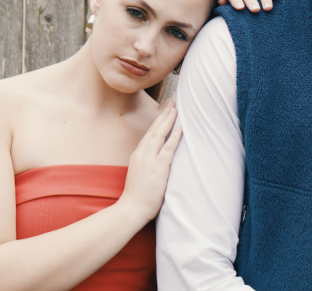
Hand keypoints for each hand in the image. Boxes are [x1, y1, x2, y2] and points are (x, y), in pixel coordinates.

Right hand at [117, 100, 182, 224]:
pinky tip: (180, 128)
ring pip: (159, 135)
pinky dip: (174, 137)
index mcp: (138, 155)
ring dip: (169, 121)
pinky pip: (167, 149)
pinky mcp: (157, 168)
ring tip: (176, 109)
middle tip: (173, 102)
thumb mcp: (140, 174)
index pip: (149, 133)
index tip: (166, 109)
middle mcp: (142, 154)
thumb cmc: (138, 195)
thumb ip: (147, 163)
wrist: (131, 209)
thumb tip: (158, 158)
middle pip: (154, 130)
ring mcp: (149, 160)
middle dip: (164, 115)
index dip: (158, 121)